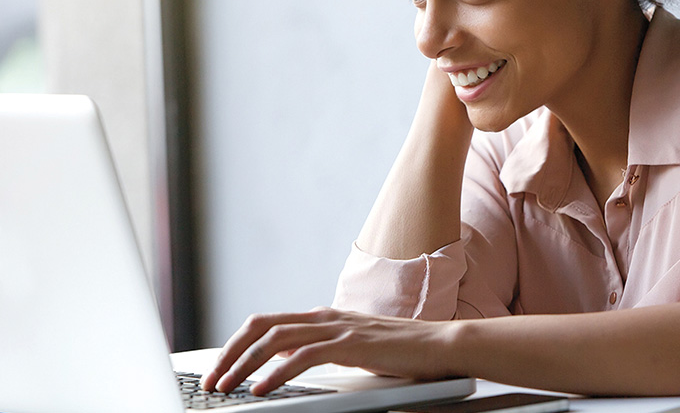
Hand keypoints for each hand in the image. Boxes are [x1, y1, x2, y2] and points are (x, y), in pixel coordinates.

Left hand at [200, 308, 460, 394]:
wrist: (440, 345)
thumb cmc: (401, 351)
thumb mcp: (352, 348)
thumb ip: (321, 348)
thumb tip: (286, 359)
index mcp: (322, 317)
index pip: (266, 323)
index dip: (237, 345)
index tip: (220, 370)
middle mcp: (324, 317)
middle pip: (260, 326)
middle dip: (230, 353)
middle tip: (211, 381)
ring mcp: (337, 328)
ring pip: (275, 339)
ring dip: (244, 364)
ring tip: (227, 388)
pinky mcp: (350, 344)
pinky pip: (303, 356)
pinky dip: (276, 372)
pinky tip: (262, 389)